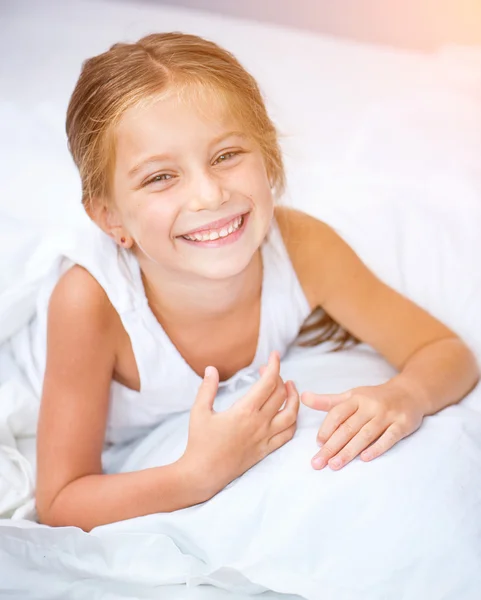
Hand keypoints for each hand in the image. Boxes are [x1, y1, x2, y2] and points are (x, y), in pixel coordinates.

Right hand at [182, 351, 299, 499]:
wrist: (203, 473)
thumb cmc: (199, 442)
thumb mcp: (199, 411)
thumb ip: (207, 388)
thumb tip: (211, 368)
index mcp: (245, 411)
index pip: (268, 382)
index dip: (274, 365)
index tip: (274, 355)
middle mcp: (259, 424)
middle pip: (281, 394)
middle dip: (279, 377)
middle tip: (269, 371)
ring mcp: (265, 438)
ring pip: (291, 414)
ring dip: (294, 398)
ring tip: (290, 387)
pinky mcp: (265, 450)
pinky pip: (288, 434)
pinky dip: (293, 420)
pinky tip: (289, 413)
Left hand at [301, 381, 424, 470]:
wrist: (410, 393)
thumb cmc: (374, 398)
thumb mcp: (351, 396)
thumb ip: (328, 401)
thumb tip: (303, 397)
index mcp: (356, 398)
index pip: (337, 413)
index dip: (326, 428)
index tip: (318, 444)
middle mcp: (370, 406)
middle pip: (348, 428)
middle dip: (331, 446)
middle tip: (318, 463)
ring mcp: (387, 415)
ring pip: (365, 435)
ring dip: (349, 451)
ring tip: (334, 465)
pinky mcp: (403, 424)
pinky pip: (389, 438)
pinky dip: (377, 448)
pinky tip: (364, 459)